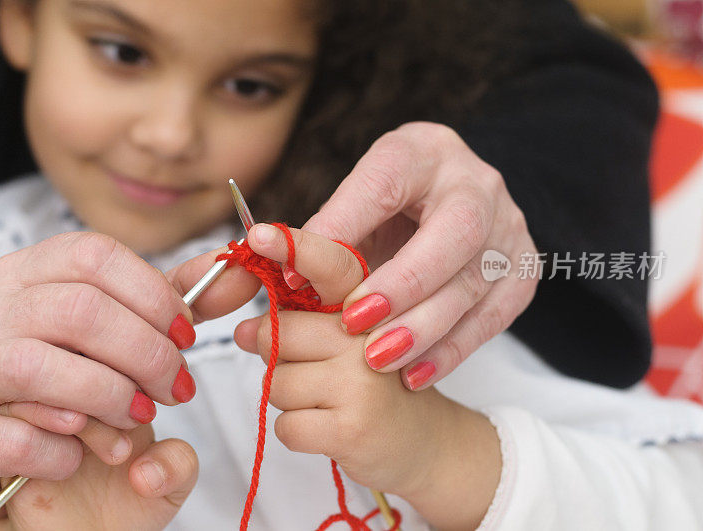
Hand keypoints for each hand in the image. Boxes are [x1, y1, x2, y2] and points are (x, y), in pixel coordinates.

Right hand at [0, 232, 197, 514]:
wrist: (15, 459)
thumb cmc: (79, 390)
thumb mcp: (128, 339)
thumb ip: (175, 305)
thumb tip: (234, 268)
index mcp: (30, 273)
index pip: (95, 256)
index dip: (153, 294)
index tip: (187, 335)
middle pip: (79, 310)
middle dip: (147, 355)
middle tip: (176, 389)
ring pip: (40, 367)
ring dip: (109, 400)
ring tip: (137, 420)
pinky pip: (12, 436)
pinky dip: (62, 451)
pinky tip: (77, 454)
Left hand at [235, 225, 440, 494]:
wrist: (424, 442)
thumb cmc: (371, 382)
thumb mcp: (341, 339)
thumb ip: (294, 323)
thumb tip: (243, 330)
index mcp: (369, 301)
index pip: (331, 265)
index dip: (295, 248)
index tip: (260, 237)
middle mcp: (372, 333)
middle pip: (279, 333)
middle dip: (276, 357)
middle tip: (314, 370)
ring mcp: (364, 380)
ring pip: (276, 383)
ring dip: (288, 398)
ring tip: (328, 400)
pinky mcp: (354, 427)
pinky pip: (286, 426)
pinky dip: (295, 433)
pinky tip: (329, 428)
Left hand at [301, 122, 537, 388]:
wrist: (450, 205)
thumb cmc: (392, 208)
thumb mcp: (355, 205)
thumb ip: (328, 232)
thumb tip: (289, 272)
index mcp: (423, 151)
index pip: (385, 182)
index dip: (344, 227)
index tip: (298, 272)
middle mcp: (477, 183)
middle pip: (456, 232)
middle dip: (405, 283)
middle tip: (355, 324)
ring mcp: (509, 227)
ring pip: (476, 281)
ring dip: (425, 328)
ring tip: (378, 360)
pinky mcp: (523, 269)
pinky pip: (495, 316)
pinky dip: (452, 350)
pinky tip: (415, 374)